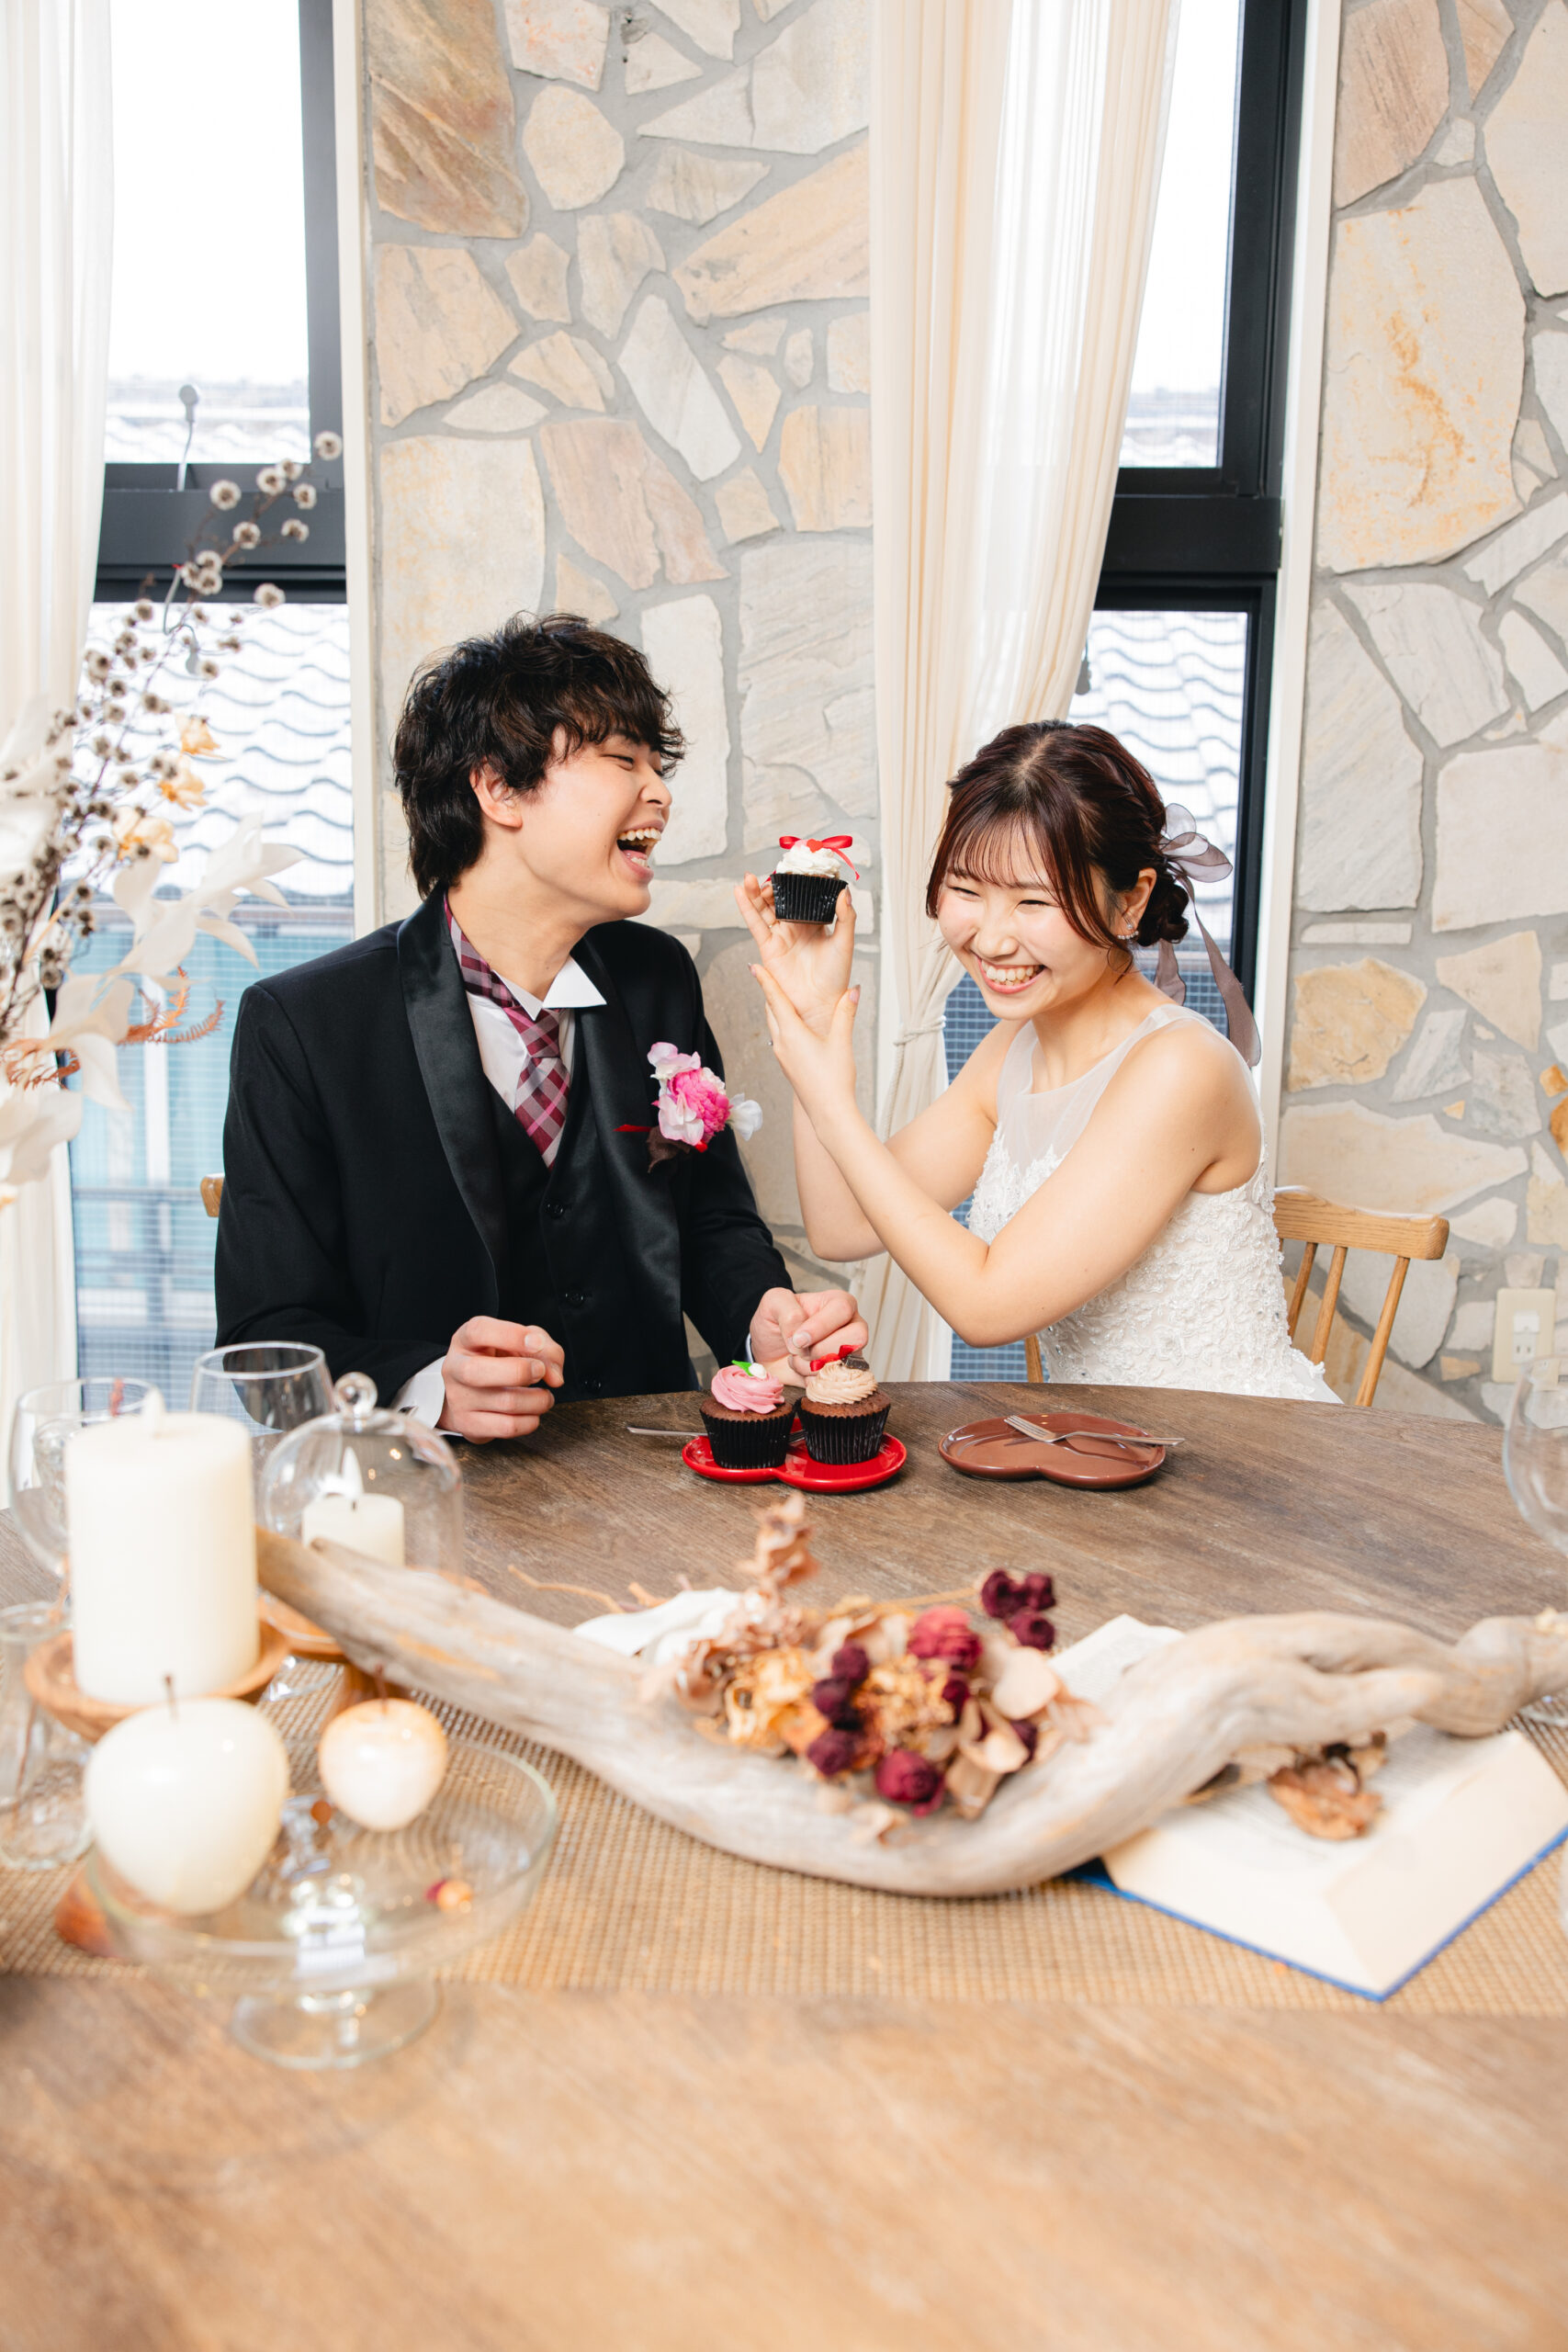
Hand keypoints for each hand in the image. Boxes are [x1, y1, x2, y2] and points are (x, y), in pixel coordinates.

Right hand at [437, 1317, 564, 1441]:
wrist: (471, 1391)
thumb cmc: (499, 1360)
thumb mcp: (520, 1343)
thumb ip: (544, 1349)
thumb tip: (555, 1378)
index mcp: (465, 1340)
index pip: (479, 1331)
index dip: (512, 1335)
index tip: (536, 1343)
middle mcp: (456, 1368)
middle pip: (478, 1372)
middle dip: (521, 1371)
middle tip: (540, 1371)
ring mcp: (459, 1399)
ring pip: (506, 1403)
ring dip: (538, 1400)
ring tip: (544, 1396)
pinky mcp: (469, 1425)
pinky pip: (508, 1427)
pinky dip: (531, 1421)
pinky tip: (532, 1412)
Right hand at [734, 872, 855, 1035]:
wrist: (821, 1003)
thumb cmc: (836, 976)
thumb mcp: (845, 942)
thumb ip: (846, 917)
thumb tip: (844, 892)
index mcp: (815, 922)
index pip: (804, 895)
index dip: (798, 881)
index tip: (798, 866)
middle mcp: (795, 926)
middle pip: (780, 899)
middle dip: (774, 884)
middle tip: (774, 873)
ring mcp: (780, 935)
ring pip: (764, 908)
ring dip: (755, 892)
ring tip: (747, 876)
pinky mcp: (768, 947)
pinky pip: (755, 924)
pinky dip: (746, 907)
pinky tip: (739, 892)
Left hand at [750, 959, 860, 1127]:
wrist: (829, 1113)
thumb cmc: (835, 1079)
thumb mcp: (843, 1042)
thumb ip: (846, 1013)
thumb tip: (853, 990)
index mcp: (792, 1033)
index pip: (775, 999)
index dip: (765, 981)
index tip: (754, 966)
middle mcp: (782, 1044)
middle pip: (771, 1011)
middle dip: (770, 993)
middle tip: (767, 977)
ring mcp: (783, 1057)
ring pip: (774, 1026)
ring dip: (776, 1011)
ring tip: (780, 999)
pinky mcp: (788, 1067)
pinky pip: (780, 1039)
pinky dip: (783, 1026)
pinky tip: (793, 1027)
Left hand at [750, 1286, 868, 1380]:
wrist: (768, 1350)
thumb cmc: (775, 1322)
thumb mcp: (773, 1303)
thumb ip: (788, 1312)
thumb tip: (801, 1335)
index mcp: (838, 1302)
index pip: (843, 1310)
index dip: (820, 1326)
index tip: (798, 1339)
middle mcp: (851, 1326)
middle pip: (855, 1339)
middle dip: (819, 1349)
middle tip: (798, 1349)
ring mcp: (849, 1353)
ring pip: (844, 1363)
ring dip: (811, 1366)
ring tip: (796, 1358)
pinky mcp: (841, 1374)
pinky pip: (835, 1382)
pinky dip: (811, 1380)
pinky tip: (801, 1370)